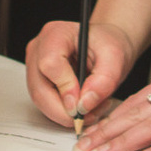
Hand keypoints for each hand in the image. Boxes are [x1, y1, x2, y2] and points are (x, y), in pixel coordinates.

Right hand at [27, 15, 137, 131]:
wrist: (105, 46)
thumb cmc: (108, 45)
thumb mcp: (116, 58)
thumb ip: (104, 80)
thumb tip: (84, 105)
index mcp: (56, 34)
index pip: (50, 64)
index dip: (66, 88)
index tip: (82, 102)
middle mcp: (39, 48)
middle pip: (39, 87)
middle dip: (63, 110)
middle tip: (87, 116)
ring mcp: (35, 65)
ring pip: (40, 99)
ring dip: (64, 113)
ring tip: (91, 110)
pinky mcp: (38, 80)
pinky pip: (44, 103)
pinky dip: (63, 112)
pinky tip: (82, 108)